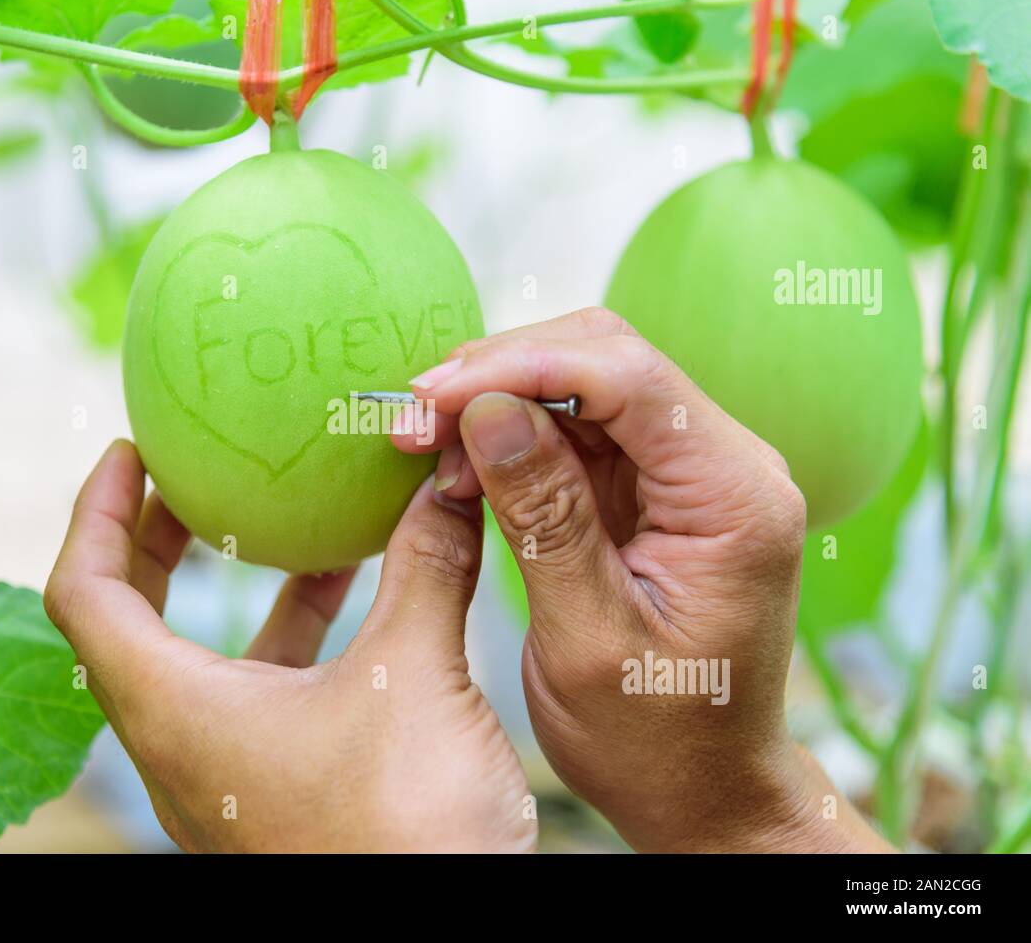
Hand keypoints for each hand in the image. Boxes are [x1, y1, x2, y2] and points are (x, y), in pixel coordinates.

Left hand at [44, 440, 535, 852]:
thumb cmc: (404, 834)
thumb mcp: (415, 676)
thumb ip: (427, 568)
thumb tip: (450, 481)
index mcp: (176, 714)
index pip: (84, 593)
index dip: (94, 511)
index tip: (131, 451)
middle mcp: (182, 748)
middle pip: (129, 622)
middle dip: (156, 538)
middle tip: (192, 475)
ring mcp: (227, 778)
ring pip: (200, 661)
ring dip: (236, 586)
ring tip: (286, 522)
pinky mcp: (276, 795)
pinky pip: (258, 695)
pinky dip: (290, 635)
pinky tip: (354, 599)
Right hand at [394, 308, 891, 852]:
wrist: (703, 789)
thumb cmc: (657, 738)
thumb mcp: (587, 637)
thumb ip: (544, 517)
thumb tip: (487, 410)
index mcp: (735, 497)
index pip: (628, 376)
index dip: (520, 366)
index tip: (431, 397)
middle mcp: (725, 466)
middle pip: (606, 358)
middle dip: (501, 374)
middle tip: (413, 419)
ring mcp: (689, 474)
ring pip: (584, 384)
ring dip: (498, 400)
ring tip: (423, 442)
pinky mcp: (652, 491)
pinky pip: (577, 430)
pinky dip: (513, 436)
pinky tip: (461, 461)